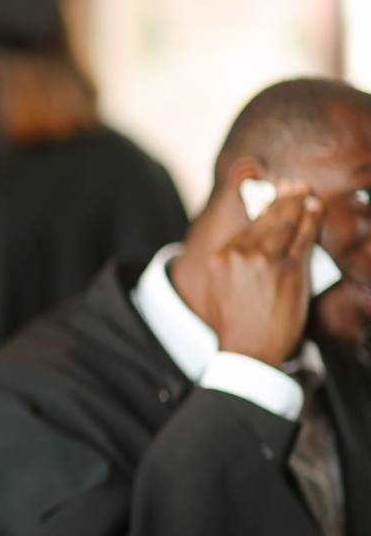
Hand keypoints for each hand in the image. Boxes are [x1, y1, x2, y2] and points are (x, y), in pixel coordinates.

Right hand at [202, 180, 321, 364]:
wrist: (247, 351)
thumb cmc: (236, 324)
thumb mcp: (221, 288)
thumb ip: (231, 264)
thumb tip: (246, 248)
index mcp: (220, 257)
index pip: (246, 226)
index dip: (262, 208)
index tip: (270, 195)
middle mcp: (239, 252)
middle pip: (265, 219)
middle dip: (282, 198)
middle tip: (292, 185)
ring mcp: (265, 259)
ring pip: (285, 223)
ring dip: (297, 203)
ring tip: (304, 192)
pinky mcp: (288, 268)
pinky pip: (303, 237)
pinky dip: (311, 219)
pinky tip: (314, 208)